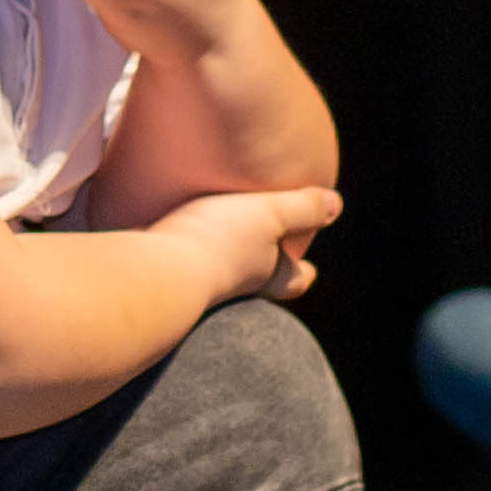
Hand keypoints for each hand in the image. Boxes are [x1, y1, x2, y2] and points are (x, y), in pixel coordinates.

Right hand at [159, 183, 344, 307]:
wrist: (155, 272)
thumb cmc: (221, 240)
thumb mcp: (270, 213)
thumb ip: (303, 208)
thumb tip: (336, 206)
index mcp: (266, 273)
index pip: (293, 280)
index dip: (303, 274)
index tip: (311, 271)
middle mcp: (232, 284)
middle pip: (256, 283)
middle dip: (265, 271)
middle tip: (268, 257)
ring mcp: (195, 285)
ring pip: (217, 275)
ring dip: (221, 260)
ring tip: (218, 238)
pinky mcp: (161, 278)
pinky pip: (177, 265)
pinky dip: (182, 255)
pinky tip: (172, 239)